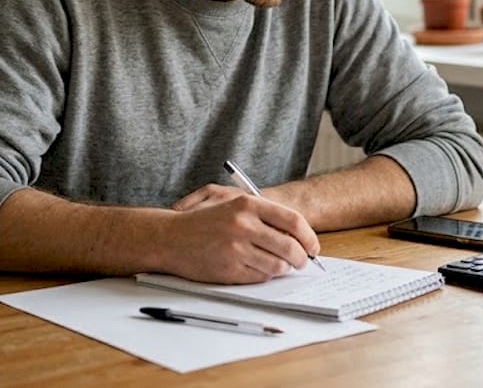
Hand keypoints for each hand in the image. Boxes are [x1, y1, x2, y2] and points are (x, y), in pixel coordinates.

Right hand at [160, 190, 319, 283]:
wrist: (170, 237)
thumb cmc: (204, 220)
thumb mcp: (232, 204)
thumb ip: (264, 214)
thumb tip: (297, 233)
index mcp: (247, 205)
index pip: (293, 221)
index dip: (308, 236)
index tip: (313, 246)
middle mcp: (243, 226)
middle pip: (290, 247)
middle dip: (301, 258)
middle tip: (302, 262)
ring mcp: (236, 249)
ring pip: (277, 266)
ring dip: (283, 269)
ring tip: (279, 265)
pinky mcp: (229, 270)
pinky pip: (260, 277)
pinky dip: (264, 275)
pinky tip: (257, 268)